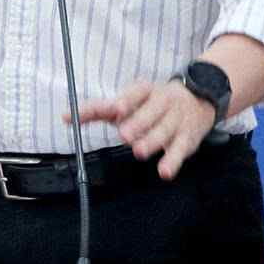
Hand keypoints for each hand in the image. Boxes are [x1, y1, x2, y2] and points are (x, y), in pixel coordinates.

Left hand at [73, 79, 216, 180]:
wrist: (198, 98)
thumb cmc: (150, 103)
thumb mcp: (127, 100)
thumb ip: (98, 110)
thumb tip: (66, 117)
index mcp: (145, 91)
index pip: (135, 93)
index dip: (127, 100)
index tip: (117, 109)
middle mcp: (162, 102)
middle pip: (151, 112)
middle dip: (138, 123)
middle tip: (124, 134)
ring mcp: (176, 120)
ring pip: (165, 131)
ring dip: (152, 141)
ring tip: (139, 151)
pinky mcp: (187, 138)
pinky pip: (180, 150)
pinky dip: (173, 161)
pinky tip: (164, 171)